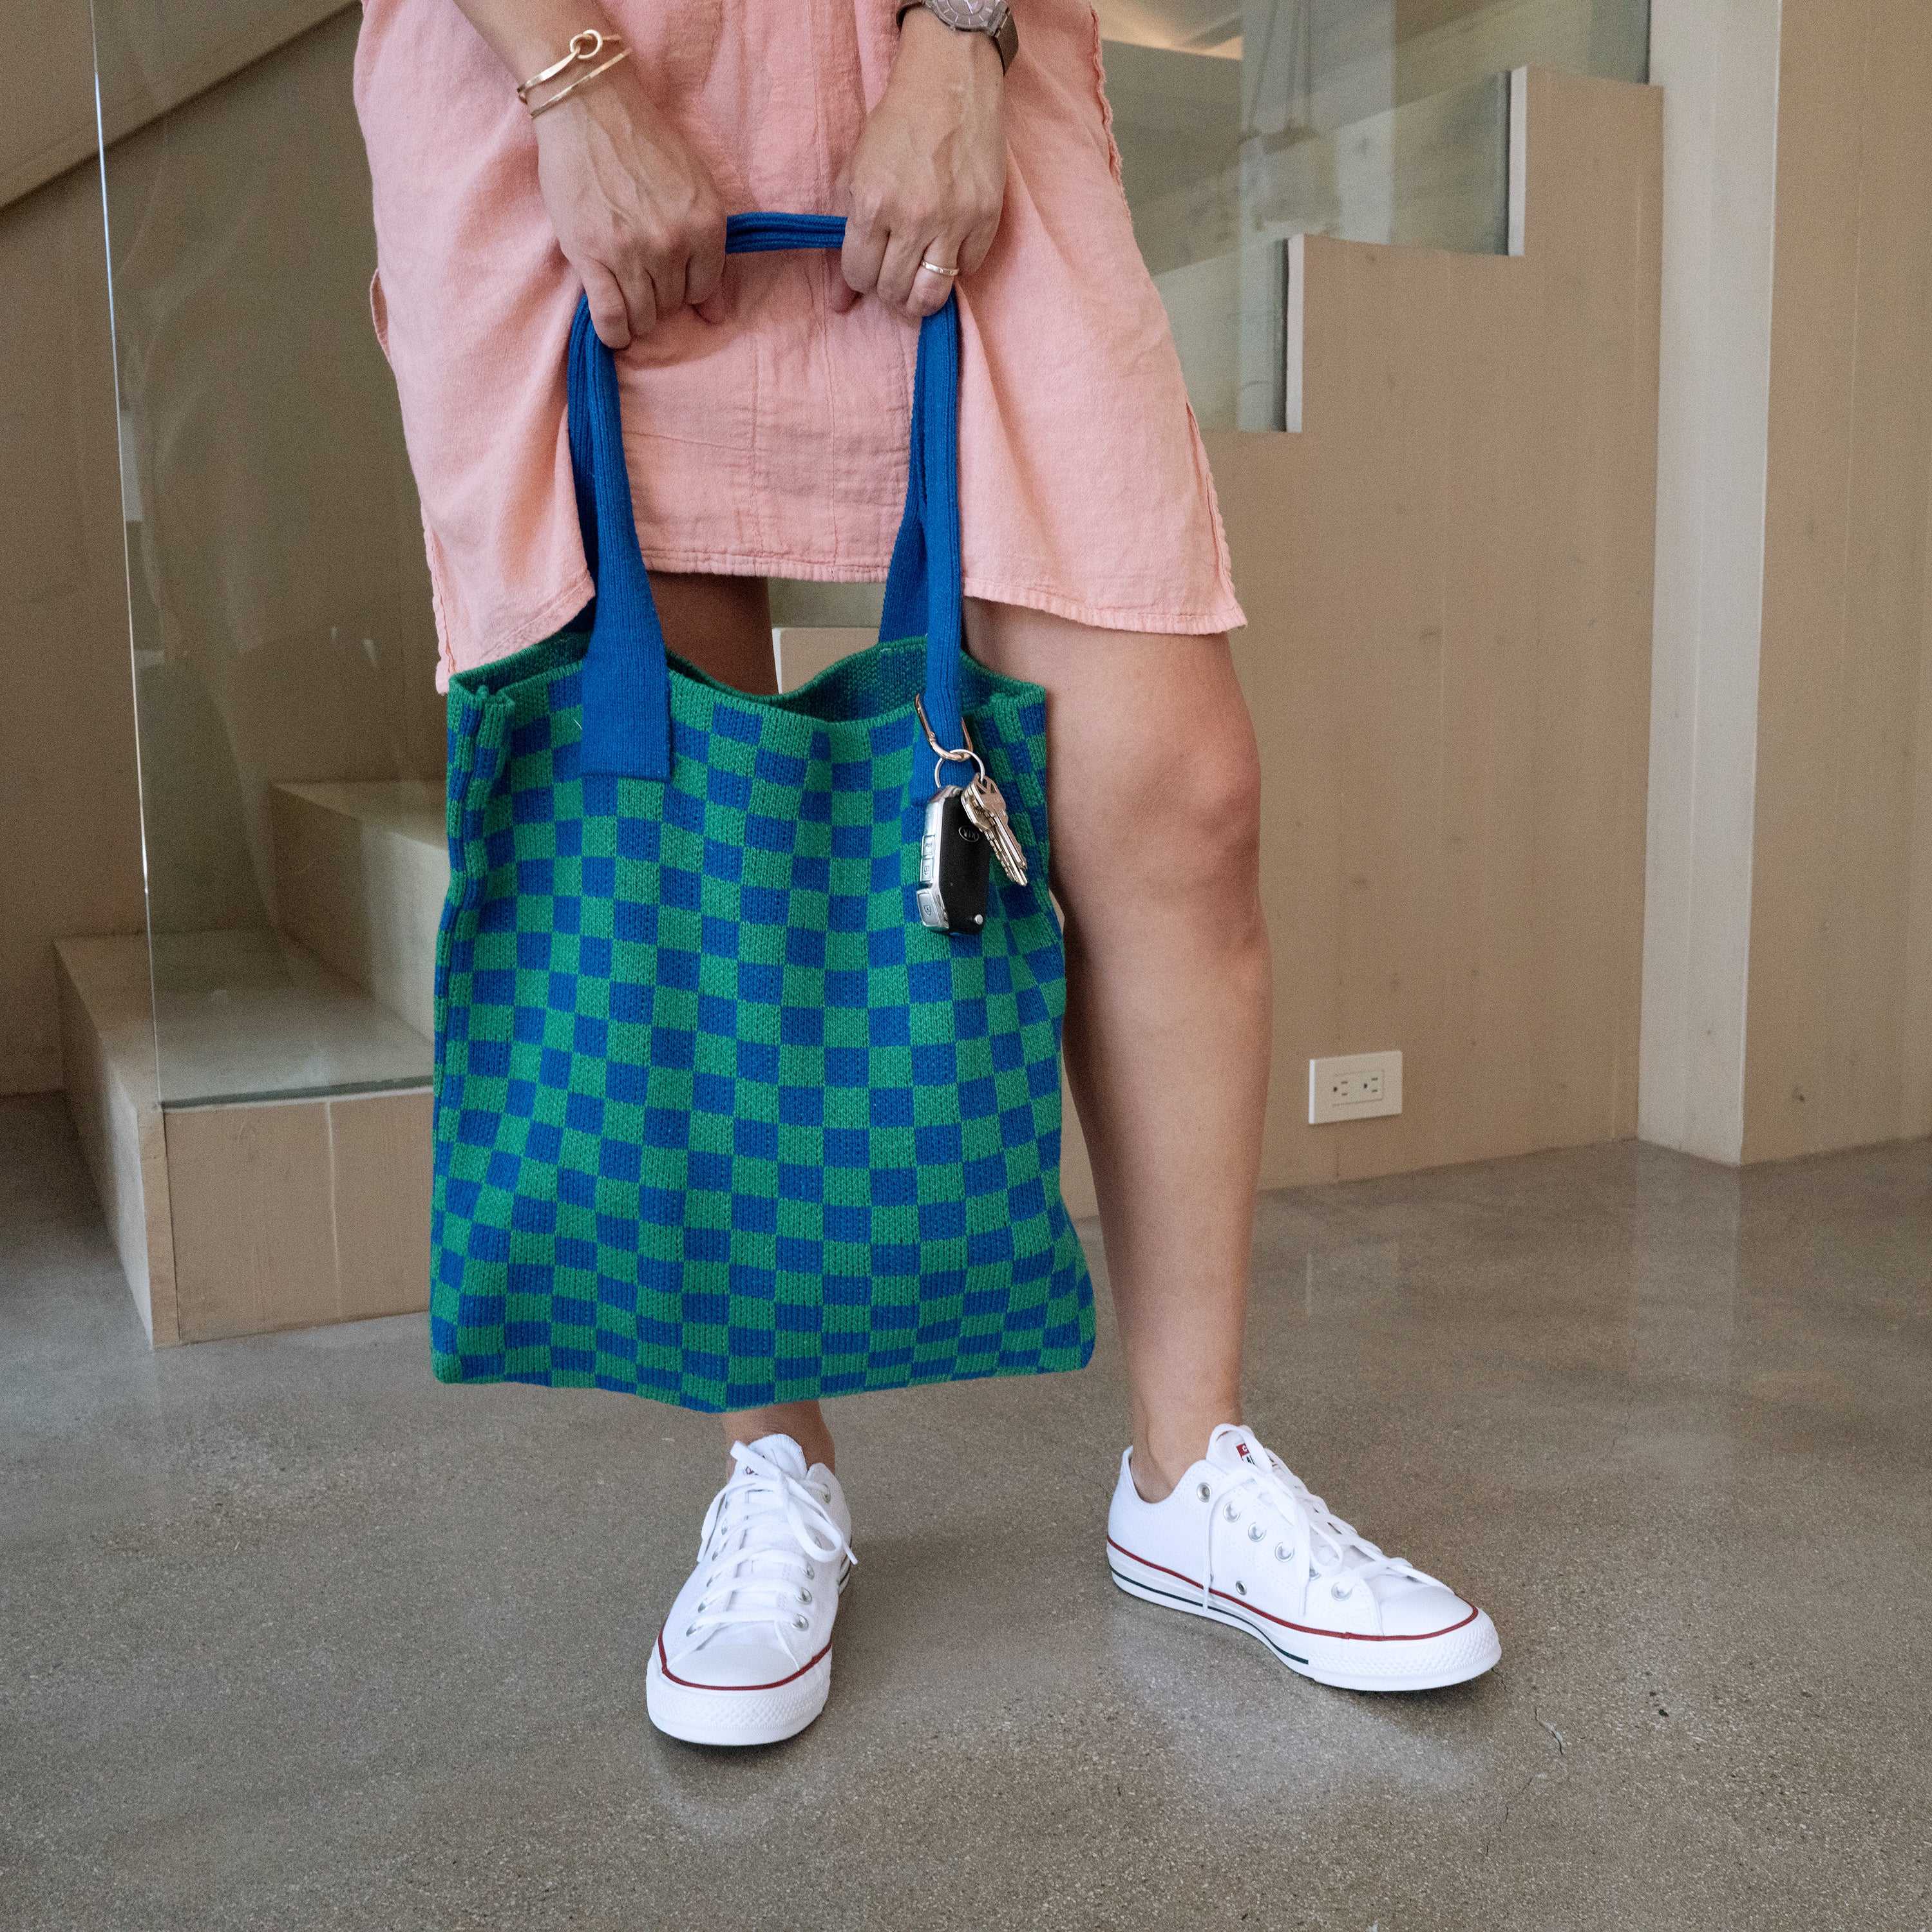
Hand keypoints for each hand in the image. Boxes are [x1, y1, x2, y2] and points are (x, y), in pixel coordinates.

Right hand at [533, 64, 728, 347]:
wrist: (591, 107)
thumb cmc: (644, 143)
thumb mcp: (696, 188)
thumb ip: (709, 249)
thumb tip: (716, 314)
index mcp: (705, 226)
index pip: (703, 291)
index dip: (685, 290)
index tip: (669, 280)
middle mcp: (673, 243)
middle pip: (671, 305)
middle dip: (658, 297)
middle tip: (639, 272)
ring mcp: (632, 252)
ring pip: (642, 316)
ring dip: (635, 315)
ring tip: (624, 293)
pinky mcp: (592, 255)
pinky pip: (610, 317)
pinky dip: (613, 333)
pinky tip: (615, 332)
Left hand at [837, 7, 1006, 318]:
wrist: (948, 82)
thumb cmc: (897, 125)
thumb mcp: (857, 173)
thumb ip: (847, 237)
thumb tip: (840, 302)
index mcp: (872, 203)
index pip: (859, 275)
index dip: (861, 278)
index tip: (869, 267)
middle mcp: (912, 218)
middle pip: (894, 292)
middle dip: (889, 290)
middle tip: (894, 274)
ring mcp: (952, 220)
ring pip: (932, 295)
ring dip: (921, 297)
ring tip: (918, 282)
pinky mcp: (985, 217)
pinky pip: (968, 269)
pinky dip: (957, 266)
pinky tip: (949, 246)